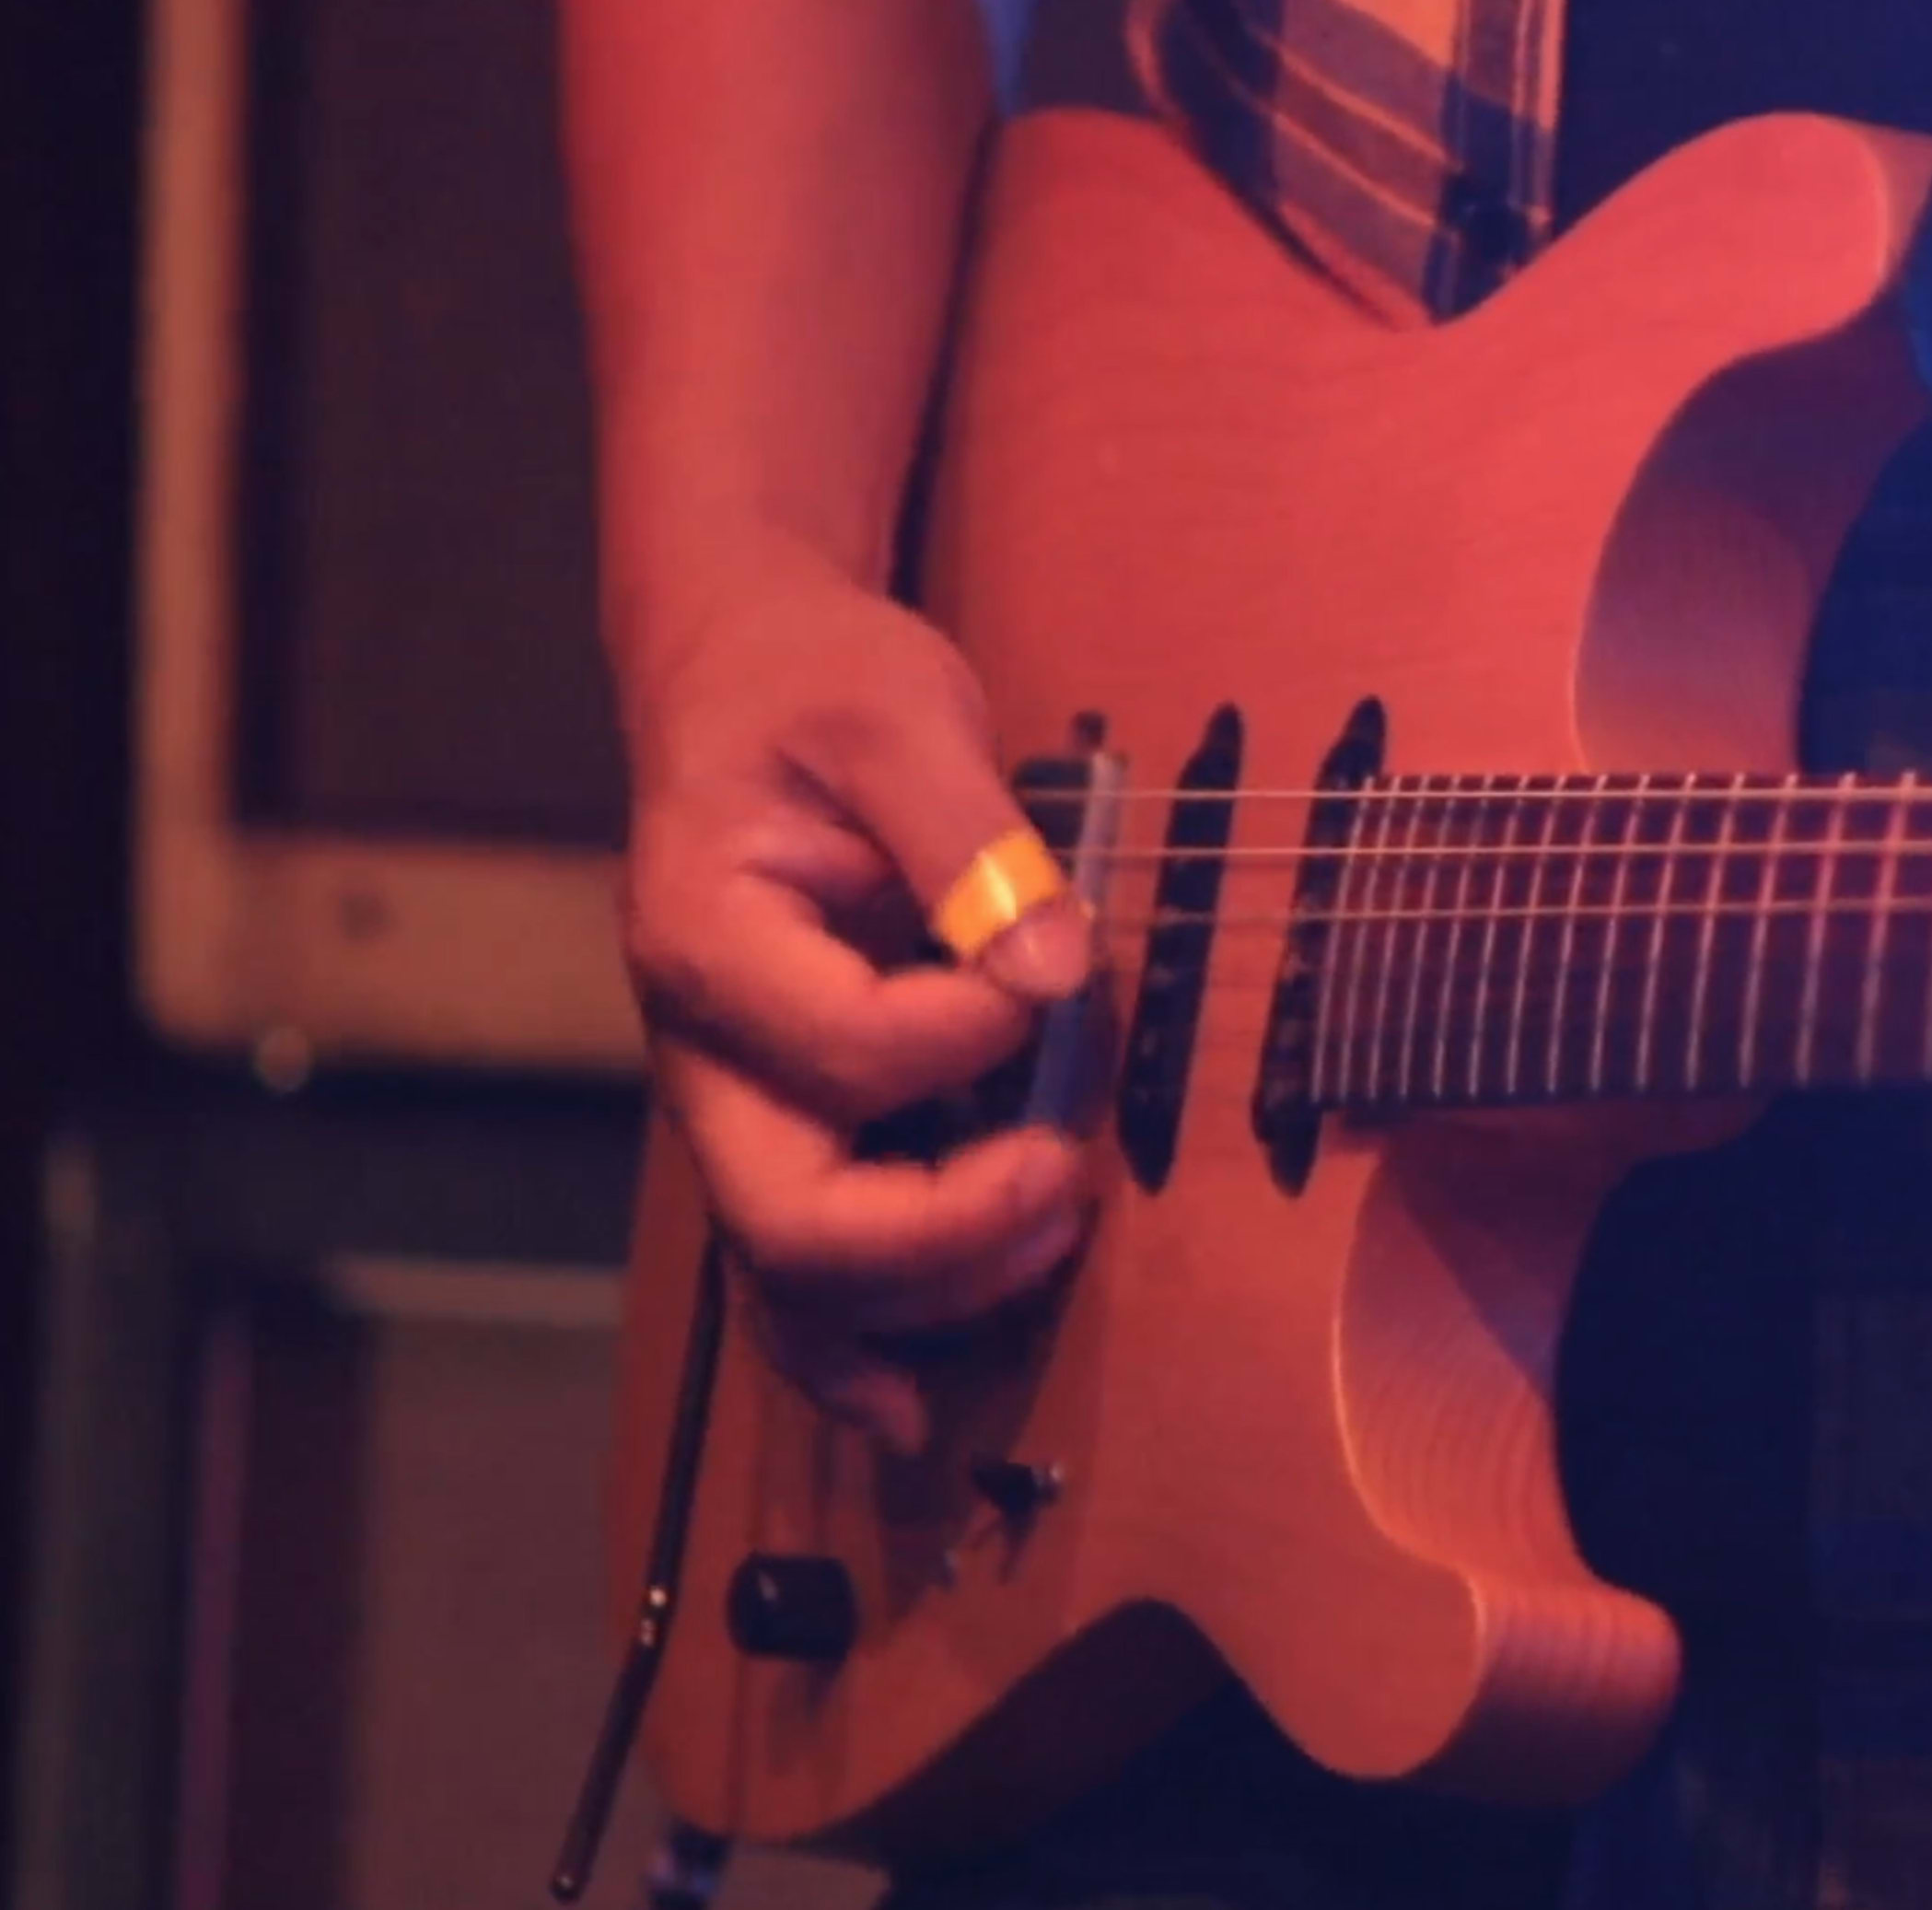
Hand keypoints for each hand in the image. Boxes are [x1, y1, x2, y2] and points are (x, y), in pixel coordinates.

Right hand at [619, 548, 1092, 1451]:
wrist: (747, 682)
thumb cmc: (816, 688)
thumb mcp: (900, 712)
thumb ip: (973, 837)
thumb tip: (1058, 968)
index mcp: (703, 938)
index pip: (840, 1046)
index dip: (967, 1031)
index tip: (1052, 962)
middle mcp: (699, 1049)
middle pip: (789, 1215)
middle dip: (941, 1230)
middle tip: (1067, 1176)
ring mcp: (736, 1105)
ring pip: (796, 1272)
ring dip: (935, 1287)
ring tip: (1059, 1223)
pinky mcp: (784, 1125)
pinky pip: (792, 1275)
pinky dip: (848, 1353)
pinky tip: (913, 1414)